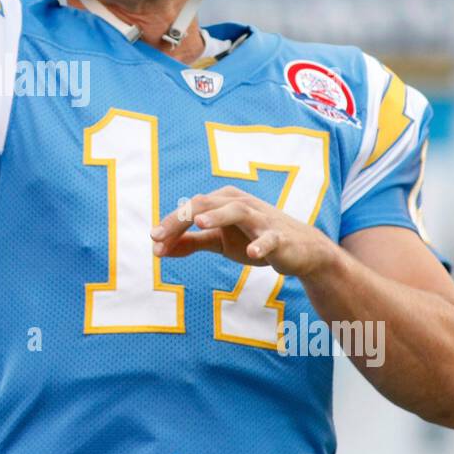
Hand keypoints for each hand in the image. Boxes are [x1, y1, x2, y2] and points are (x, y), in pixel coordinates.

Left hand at [150, 185, 339, 277]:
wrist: (299, 250)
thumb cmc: (253, 239)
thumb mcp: (218, 241)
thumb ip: (190, 242)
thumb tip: (158, 249)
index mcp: (223, 202)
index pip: (191, 209)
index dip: (170, 226)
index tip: (153, 243)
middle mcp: (240, 203)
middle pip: (206, 205)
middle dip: (180, 220)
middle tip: (159, 236)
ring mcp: (260, 219)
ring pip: (237, 211)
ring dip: (218, 216)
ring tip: (200, 223)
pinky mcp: (279, 236)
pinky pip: (269, 238)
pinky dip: (261, 244)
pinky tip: (251, 252)